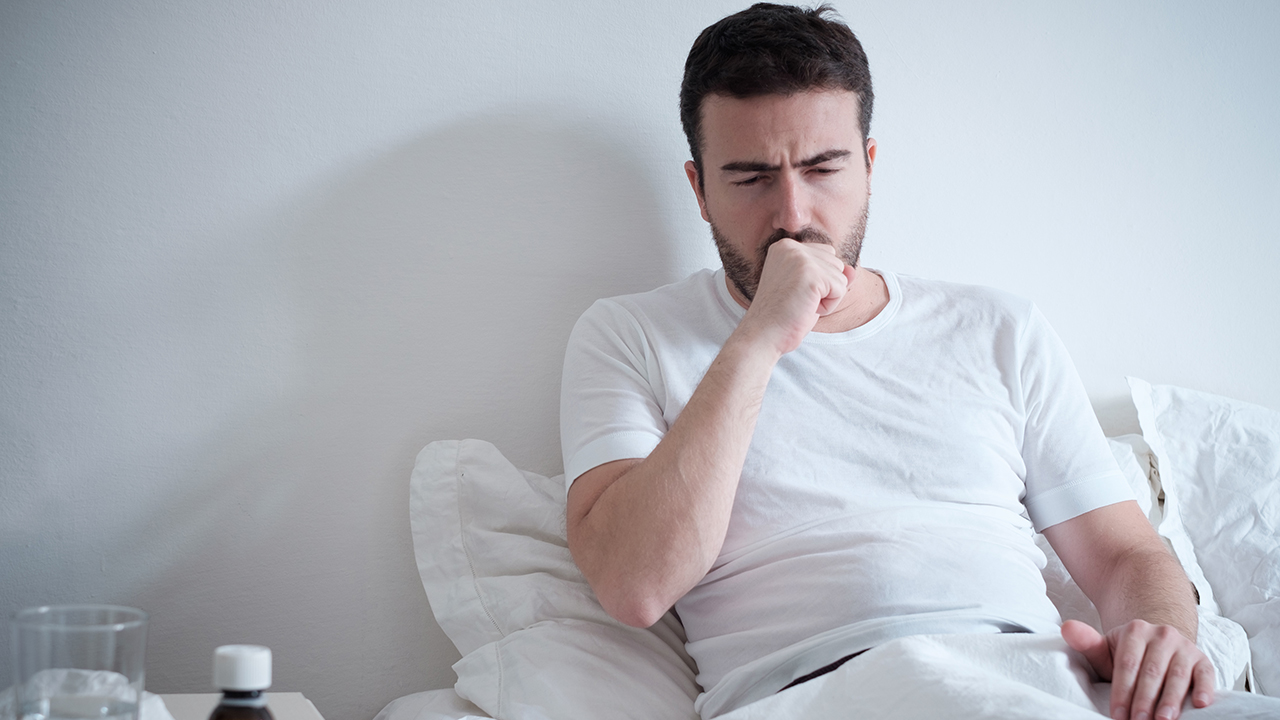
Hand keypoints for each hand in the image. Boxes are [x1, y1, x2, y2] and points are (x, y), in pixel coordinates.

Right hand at [737, 238, 854, 354]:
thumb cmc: (781, 316)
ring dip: (827, 297)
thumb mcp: (808, 290)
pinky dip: (829, 306)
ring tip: (801, 305)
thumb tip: (853, 270)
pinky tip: (807, 309)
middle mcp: (791, 246)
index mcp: (785, 246)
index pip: (826, 255)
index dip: (818, 281)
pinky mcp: (811, 274)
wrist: (762, 335)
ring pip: (841, 276)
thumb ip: (830, 275)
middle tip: (797, 301)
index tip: (793, 293)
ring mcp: (801, 258)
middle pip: (835, 263)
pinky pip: (840, 289)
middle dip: (825, 288)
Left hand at [1062, 619, 1214, 719]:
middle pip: (1152, 672)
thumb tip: (1067, 628)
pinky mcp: (1203, 660)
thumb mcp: (1107, 649)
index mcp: (1135, 630)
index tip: (1116, 714)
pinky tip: (1201, 705)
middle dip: (1144, 700)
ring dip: (1171, 701)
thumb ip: (1088, 642)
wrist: (1159, 643)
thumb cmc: (1128, 655)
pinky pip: (1206, 674)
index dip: (1122, 691)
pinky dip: (1206, 689)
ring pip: (1178, 676)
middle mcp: (1162, 635)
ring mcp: (1185, 646)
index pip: (1127, 664)